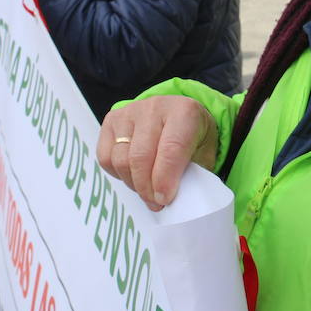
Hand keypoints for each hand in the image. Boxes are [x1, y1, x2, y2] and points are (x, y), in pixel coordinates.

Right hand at [96, 96, 218, 210]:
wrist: (179, 117)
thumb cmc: (193, 139)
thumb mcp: (204, 155)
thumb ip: (191, 176)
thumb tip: (171, 200)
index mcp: (184, 112)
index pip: (170, 149)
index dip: (165, 179)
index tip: (164, 199)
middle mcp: (155, 107)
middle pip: (140, 157)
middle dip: (146, 188)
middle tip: (156, 203)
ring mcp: (130, 112)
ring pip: (120, 159)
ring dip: (133, 184)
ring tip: (147, 190)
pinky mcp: (111, 120)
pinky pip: (105, 157)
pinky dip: (118, 174)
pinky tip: (133, 175)